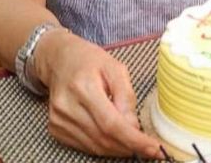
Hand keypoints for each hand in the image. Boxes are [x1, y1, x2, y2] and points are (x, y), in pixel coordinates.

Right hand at [34, 30, 162, 157]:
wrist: (59, 60)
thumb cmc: (89, 61)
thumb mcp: (115, 67)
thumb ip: (126, 96)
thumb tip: (133, 126)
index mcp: (83, 86)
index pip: (111, 123)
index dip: (134, 140)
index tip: (154, 149)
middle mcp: (67, 106)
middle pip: (103, 138)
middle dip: (129, 146)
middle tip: (148, 147)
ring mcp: (59, 120)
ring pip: (95, 146)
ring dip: (117, 149)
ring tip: (132, 141)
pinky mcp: (56, 129)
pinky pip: (85, 146)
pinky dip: (102, 146)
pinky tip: (113, 138)